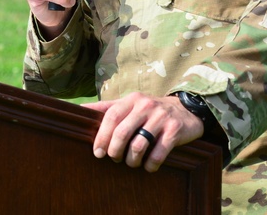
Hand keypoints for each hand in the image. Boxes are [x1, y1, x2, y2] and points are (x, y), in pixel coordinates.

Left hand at [83, 92, 203, 171]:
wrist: (186, 110)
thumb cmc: (150, 110)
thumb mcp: (130, 104)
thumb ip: (107, 107)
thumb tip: (80, 110)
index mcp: (131, 100)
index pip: (111, 117)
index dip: (102, 136)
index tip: (97, 152)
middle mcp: (146, 106)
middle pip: (122, 132)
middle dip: (115, 151)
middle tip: (114, 159)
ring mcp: (161, 118)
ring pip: (139, 145)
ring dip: (131, 160)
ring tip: (131, 162)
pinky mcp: (174, 131)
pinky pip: (158, 154)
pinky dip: (150, 165)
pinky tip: (148, 166)